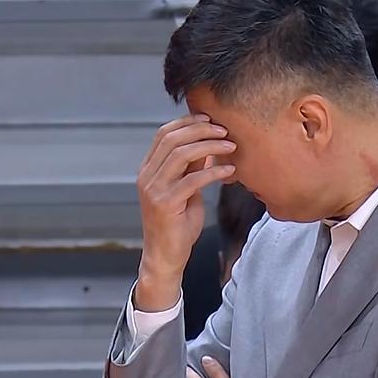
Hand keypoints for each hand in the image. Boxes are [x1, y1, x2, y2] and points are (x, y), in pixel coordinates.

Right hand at [135, 115, 235, 310]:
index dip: (187, 122)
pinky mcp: (165, 204)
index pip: (164, 134)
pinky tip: (230, 171)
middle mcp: (147, 176)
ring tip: (231, 146)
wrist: (166, 257)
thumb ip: (192, 168)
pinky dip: (214, 172)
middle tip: (225, 131)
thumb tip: (207, 144)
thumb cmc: (177, 225)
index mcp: (148, 170)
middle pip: (172, 139)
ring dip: (210, 146)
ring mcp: (154, 190)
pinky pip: (192, 180)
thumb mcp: (185, 190)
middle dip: (201, 130)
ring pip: (181, 154)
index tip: (211, 120)